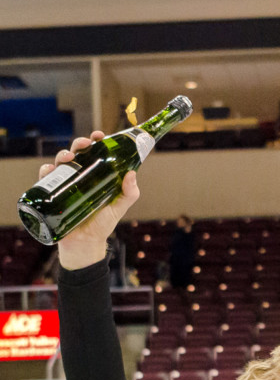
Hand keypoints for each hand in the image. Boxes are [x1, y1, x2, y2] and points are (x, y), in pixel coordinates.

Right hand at [38, 132, 140, 270]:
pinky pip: (46, 178)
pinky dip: (46, 171)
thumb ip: (129, 193)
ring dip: (63, 154)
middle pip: (78, 153)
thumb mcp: (118, 208)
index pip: (96, 153)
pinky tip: (50, 171)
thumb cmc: (102, 224)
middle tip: (84, 145)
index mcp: (97, 175)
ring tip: (68, 158)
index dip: (97, 141)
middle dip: (79, 144)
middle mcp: (81, 176)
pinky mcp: (53, 194)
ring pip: (61, 162)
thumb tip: (132, 173)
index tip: (99, 136)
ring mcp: (66, 184)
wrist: (85, 243)